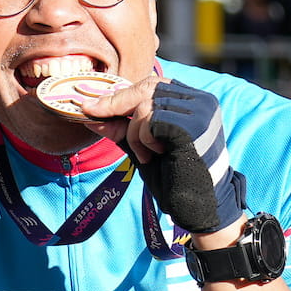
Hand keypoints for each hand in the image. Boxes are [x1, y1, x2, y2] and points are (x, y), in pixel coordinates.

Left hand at [76, 78, 243, 234]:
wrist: (198, 205)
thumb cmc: (173, 176)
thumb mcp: (142, 146)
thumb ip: (122, 127)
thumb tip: (90, 111)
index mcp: (192, 101)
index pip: (151, 85)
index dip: (120, 95)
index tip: (90, 106)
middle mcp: (200, 100)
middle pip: (147, 87)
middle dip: (116, 105)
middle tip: (94, 115)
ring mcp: (200, 111)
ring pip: (146, 105)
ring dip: (135, 133)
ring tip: (146, 155)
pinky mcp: (194, 125)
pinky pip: (152, 120)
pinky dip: (144, 140)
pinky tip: (155, 156)